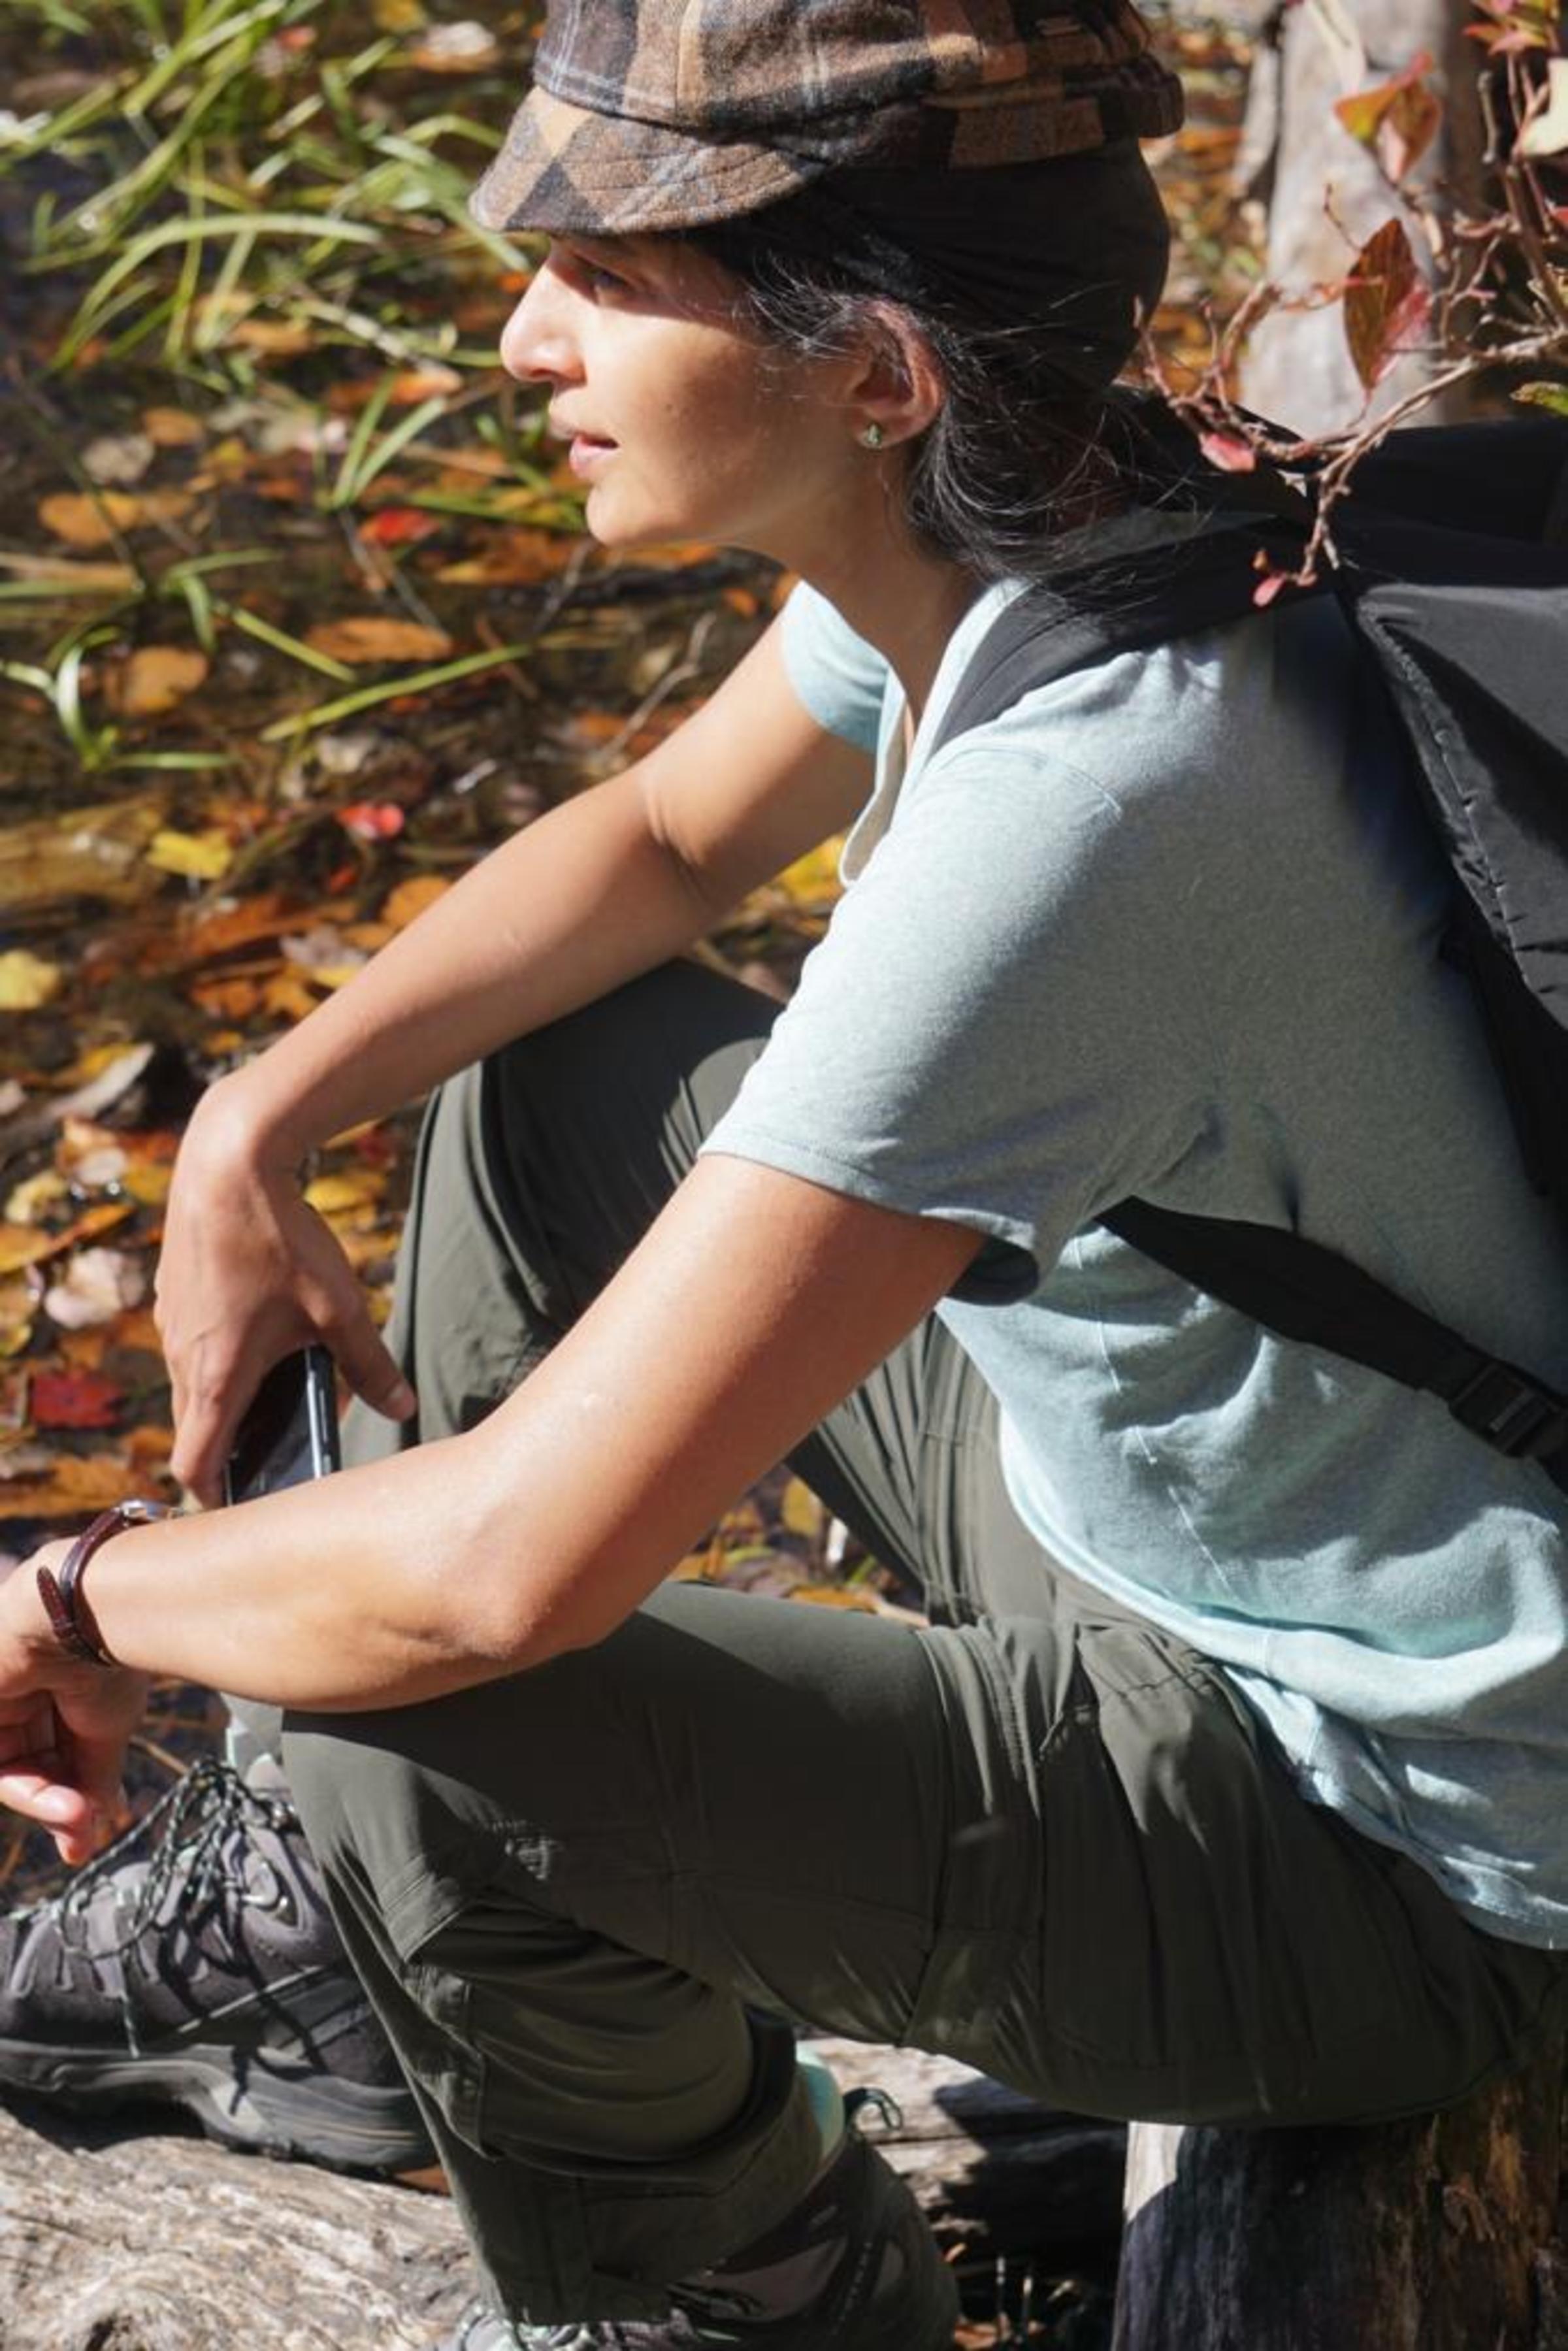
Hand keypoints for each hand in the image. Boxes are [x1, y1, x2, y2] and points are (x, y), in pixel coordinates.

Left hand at [0, 1542, 150, 1865]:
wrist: (84, 1615)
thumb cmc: (107, 1659)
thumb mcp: (108, 1730)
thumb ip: (94, 1781)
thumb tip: (92, 1835)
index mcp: (69, 1685)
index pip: (64, 1754)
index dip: (77, 1796)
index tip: (92, 1834)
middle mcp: (31, 1691)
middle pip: (36, 1767)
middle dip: (60, 1805)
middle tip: (85, 1831)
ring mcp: (4, 1697)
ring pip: (14, 1770)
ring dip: (44, 1800)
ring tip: (78, 1816)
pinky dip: (21, 1790)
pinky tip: (55, 1805)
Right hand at [155, 1075, 414, 1505]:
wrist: (229, 1161)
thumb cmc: (282, 1241)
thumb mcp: (339, 1309)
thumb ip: (370, 1367)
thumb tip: (404, 1408)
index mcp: (216, 1377)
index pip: (193, 1466)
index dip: (214, 1495)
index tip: (243, 1503)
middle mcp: (181, 1357)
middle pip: (192, 1429)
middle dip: (226, 1449)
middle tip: (272, 1458)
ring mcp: (171, 1323)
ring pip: (189, 1384)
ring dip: (221, 1400)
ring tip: (272, 1397)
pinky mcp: (174, 1293)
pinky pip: (189, 1343)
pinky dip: (215, 1356)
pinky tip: (261, 1334)